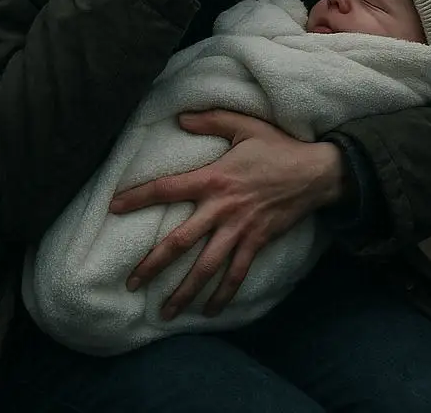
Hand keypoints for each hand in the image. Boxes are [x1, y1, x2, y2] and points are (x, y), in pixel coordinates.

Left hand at [110, 110, 344, 318]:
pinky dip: (223, 295)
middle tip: (131, 284)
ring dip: (184, 291)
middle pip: (180, 241)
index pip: (168, 189)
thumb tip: (180, 118)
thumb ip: (212, 120)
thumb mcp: (245, 126)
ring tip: (165, 312)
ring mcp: (240, 229)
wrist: (316, 172)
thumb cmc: (278, 147)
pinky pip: (237, 274)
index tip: (114, 207)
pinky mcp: (257, 242)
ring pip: (206, 266)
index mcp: (214, 179)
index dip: (139, 197)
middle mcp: (222, 209)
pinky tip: (209, 312)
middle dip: (153, 265)